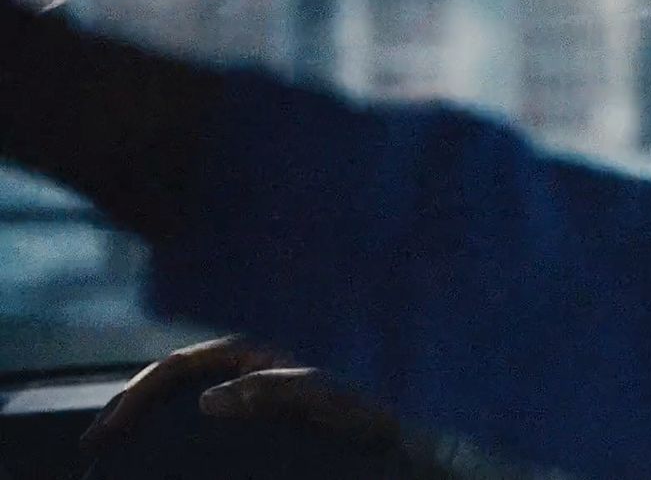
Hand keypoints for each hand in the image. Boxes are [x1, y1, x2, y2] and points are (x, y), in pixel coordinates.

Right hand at [82, 336, 400, 448]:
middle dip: (129, 404)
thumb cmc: (360, 414)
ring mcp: (245, 399)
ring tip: (107, 451)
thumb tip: (209, 399)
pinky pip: (197, 429)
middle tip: (93, 442)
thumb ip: (271, 390)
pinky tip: (150, 460)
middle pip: (171, 382)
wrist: (389, 442)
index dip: (140, 391)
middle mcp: (244, 373)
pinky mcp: (250, 425)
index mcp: (252, 358)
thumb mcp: (321, 397)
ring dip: (142, 421)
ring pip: (178, 404)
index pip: (180, 365)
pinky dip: (167, 439)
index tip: (110, 426)